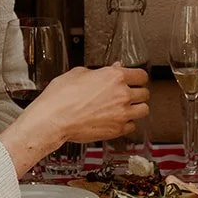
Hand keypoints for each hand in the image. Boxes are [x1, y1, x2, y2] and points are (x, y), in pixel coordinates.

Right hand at [28, 65, 149, 142]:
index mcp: (114, 77)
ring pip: (143, 110)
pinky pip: (132, 126)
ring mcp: (121, 114)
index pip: (141, 76)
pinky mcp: (116, 130)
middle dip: (138, 92)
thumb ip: (100, 71)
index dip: (138, 78)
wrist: (53, 119)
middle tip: (131, 93)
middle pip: (145, 93)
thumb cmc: (61, 96)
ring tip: (128, 107)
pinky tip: (119, 119)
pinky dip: (128, 123)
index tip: (135, 80)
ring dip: (137, 108)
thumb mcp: (79, 73)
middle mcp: (122, 94)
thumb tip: (114, 68)